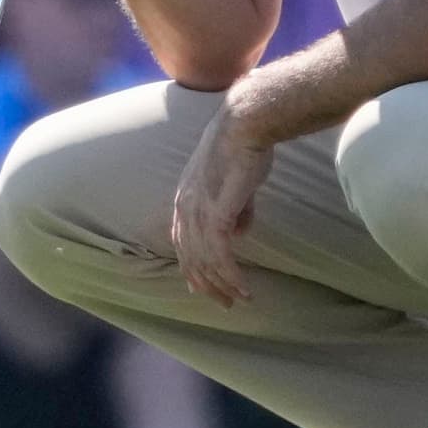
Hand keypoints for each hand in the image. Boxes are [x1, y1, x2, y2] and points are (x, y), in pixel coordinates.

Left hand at [165, 97, 274, 305]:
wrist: (246, 124)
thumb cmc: (245, 147)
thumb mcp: (235, 184)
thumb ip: (234, 210)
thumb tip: (238, 234)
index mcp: (184, 199)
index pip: (181, 243)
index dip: (192, 268)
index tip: (203, 288)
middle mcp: (184, 208)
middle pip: (191, 259)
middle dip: (208, 285)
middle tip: (226, 304)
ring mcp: (197, 211)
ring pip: (206, 262)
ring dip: (224, 285)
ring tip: (240, 299)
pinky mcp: (215, 213)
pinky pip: (220, 255)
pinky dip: (231, 276)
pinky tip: (243, 288)